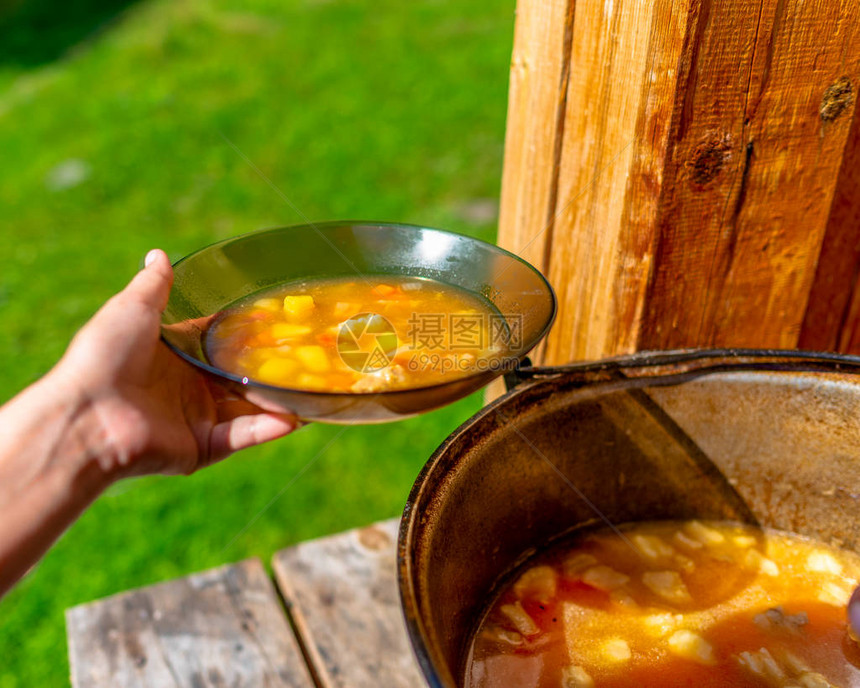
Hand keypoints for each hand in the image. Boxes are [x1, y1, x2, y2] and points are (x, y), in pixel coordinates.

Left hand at [51, 249, 299, 476]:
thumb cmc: (103, 357)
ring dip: (277, 401)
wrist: (86, 414)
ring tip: (309, 390)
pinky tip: (293, 418)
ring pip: (248, 409)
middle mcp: (189, 388)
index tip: (278, 320)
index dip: (247, 331)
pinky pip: (241, 436)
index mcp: (175, 356)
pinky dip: (266, 429)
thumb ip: (153, 286)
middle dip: (270, 369)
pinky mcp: (201, 447)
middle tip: (308, 355)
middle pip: (239, 377)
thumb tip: (159, 254)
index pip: (220, 341)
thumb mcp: (132, 310)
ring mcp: (197, 420)